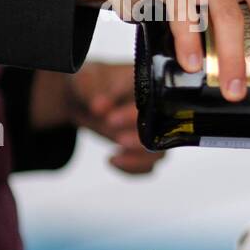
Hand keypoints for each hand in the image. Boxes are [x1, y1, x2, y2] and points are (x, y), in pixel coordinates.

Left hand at [31, 64, 163, 174]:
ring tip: (115, 158)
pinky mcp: (144, 149)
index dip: (133, 115)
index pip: (153, 104)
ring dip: (140, 160)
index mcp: (151, 88)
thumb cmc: (93, 82)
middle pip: (163, 133)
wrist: (85, 98)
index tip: (111, 119)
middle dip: (141, 141)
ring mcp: (153, 132)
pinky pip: (148, 166)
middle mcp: (158, 112)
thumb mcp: (88, 79)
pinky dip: (133, 169)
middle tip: (119, 140)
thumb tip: (98, 107)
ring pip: (159, 153)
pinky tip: (112, 161)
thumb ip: (93, 91)